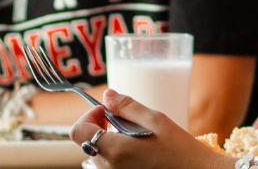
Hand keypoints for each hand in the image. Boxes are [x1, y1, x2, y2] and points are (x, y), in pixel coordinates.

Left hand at [71, 89, 233, 168]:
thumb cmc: (180, 149)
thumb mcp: (156, 120)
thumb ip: (127, 106)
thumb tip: (107, 95)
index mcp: (115, 151)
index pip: (78, 131)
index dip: (89, 115)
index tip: (107, 111)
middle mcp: (109, 168)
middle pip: (87, 141)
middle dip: (101, 126)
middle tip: (127, 121)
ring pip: (97, 152)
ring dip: (109, 139)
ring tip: (136, 137)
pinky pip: (108, 164)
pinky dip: (116, 153)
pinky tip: (139, 149)